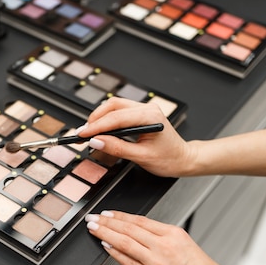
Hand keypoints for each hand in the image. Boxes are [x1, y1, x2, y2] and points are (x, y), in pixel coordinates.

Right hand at [78, 97, 193, 177]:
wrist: (183, 159)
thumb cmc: (168, 159)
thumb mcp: (141, 157)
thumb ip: (117, 148)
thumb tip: (96, 142)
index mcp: (150, 117)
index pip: (116, 118)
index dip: (96, 126)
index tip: (82, 135)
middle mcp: (147, 109)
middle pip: (113, 106)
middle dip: (95, 119)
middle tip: (83, 134)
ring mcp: (144, 109)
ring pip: (115, 106)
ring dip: (100, 117)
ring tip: (89, 132)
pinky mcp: (141, 113)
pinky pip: (120, 111)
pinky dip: (108, 119)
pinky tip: (101, 129)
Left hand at [85, 210, 265, 264]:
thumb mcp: (186, 245)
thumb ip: (164, 239)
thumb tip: (141, 236)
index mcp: (173, 234)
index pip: (140, 220)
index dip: (120, 216)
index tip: (107, 213)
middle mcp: (164, 245)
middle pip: (129, 229)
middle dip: (107, 222)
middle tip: (92, 217)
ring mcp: (156, 262)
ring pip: (125, 242)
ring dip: (105, 233)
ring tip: (93, 228)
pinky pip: (128, 263)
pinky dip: (115, 253)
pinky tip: (105, 246)